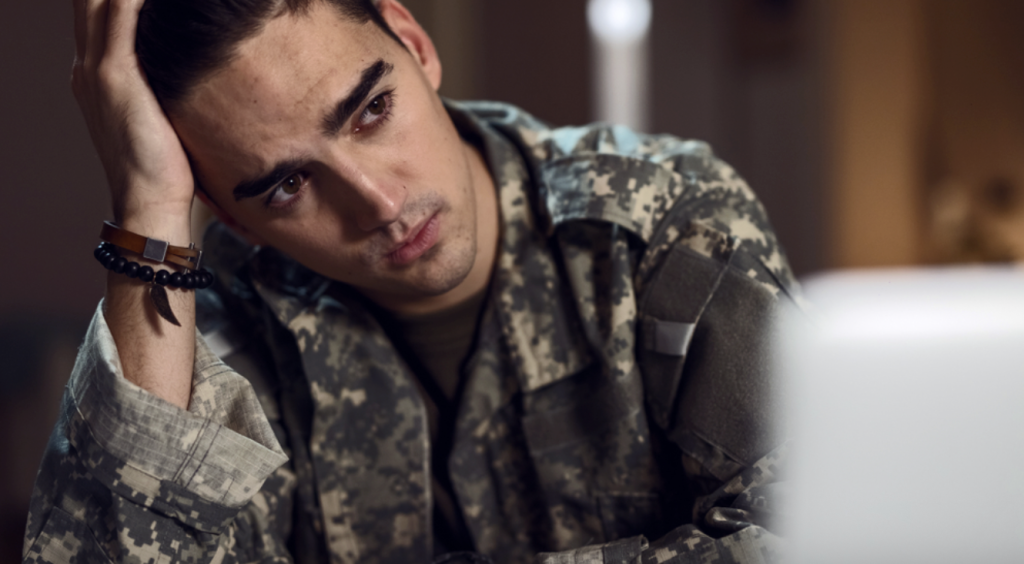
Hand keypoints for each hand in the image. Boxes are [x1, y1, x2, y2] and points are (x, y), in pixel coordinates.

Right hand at [71, 0, 193, 233]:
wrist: (151, 201)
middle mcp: (88, 65)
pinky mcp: (114, 77)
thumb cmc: (164, 165)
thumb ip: (164, 83)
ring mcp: (96, 69)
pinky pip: (118, 17)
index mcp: (96, 73)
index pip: (100, 10)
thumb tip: (195, 64)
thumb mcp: (161, 113)